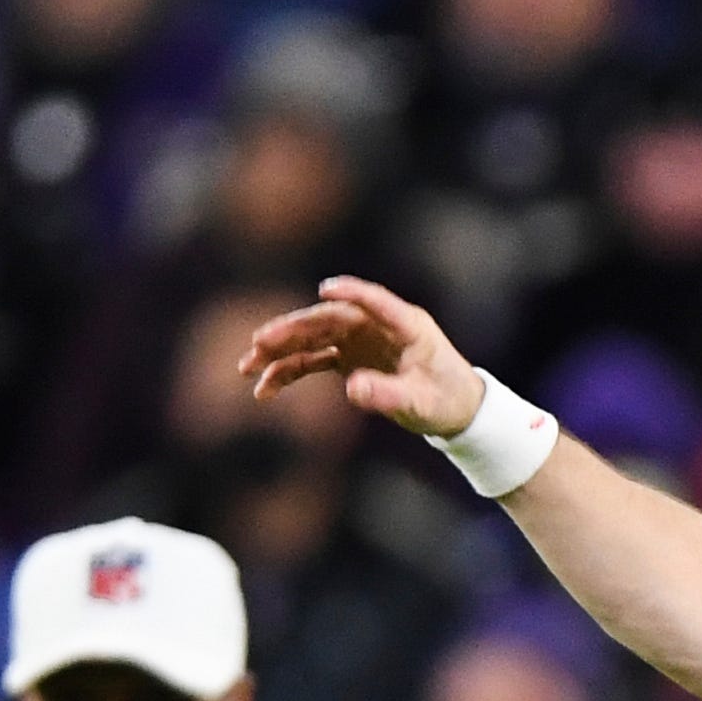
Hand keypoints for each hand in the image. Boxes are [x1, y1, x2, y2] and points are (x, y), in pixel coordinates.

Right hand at [239, 276, 486, 435]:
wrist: (454, 409)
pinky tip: (264, 389)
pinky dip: (288, 371)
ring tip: (247, 366)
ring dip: (280, 350)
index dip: (352, 293)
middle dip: (292, 330)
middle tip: (260, 343)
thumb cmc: (446, 401)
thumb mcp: (420, 405)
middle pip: (328, 319)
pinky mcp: (349, 357)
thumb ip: (388, 395)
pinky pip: (312, 360)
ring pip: (313, 337)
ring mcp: (360, 340)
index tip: (327, 290)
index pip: (375, 301)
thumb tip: (351, 389)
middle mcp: (377, 327)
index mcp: (405, 325)